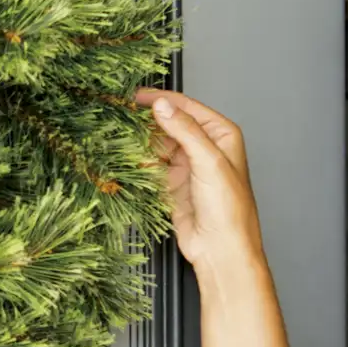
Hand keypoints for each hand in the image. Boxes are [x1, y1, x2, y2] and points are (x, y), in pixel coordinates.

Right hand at [134, 88, 266, 281]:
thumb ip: (184, 130)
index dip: (162, 100)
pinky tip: (125, 156)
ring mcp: (187, 166)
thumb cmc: (229, 210)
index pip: (187, 108)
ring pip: (158, 144)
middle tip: (120, 113)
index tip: (136, 96)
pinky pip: (151, 166)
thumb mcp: (209, 162)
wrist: (221, 250)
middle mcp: (204, 147)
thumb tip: (163, 106)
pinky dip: (139, 161)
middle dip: (147, 120)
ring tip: (118, 133)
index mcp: (221, 135)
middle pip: (170, 124)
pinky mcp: (172, 184)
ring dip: (140, 140)